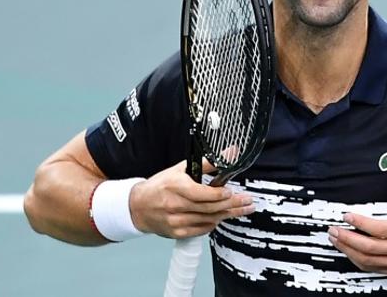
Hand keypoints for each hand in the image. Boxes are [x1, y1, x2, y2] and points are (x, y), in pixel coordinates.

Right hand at [128, 158, 253, 238]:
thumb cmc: (160, 186)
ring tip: (242, 210)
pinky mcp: (177, 232)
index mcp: (176, 187)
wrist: (138, 206)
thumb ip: (207, 163)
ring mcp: (176, 221)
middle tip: (248, 202)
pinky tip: (221, 217)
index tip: (232, 192)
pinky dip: (213, 223)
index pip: (202, 194)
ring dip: (227, 215)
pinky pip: (201, 229)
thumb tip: (230, 153)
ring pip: (208, 219)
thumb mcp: (181, 169)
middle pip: (210, 208)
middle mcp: (175, 205)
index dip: (220, 195)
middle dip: (232, 205)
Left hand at [328, 162, 386, 275]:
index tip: (346, 216)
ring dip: (349, 251)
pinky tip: (350, 253)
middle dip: (348, 239)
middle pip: (368, 248)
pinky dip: (359, 262)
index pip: (378, 229)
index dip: (360, 223)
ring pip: (368, 260)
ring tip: (336, 240)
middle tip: (333, 230)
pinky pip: (373, 268)